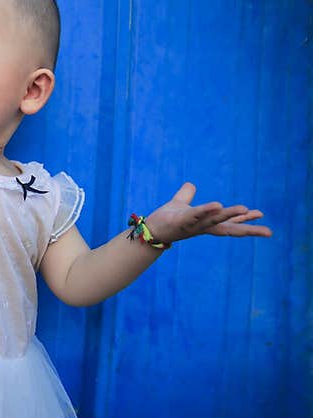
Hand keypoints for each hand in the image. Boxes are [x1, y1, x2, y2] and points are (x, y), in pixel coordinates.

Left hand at [143, 182, 272, 243]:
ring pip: (215, 220)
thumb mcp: (179, 204)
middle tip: (268, 232)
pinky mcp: (181, 221)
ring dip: (230, 214)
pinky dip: (206, 210)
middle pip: (229, 228)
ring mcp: (193, 225)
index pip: (229, 222)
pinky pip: (195, 215)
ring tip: (245, 208)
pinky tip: (217, 205)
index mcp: (206, 223)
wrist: (149, 230)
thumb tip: (190, 185)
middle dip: (248, 228)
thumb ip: (186, 195)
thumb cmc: (165, 220)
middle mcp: (203, 227)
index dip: (244, 219)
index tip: (261, 215)